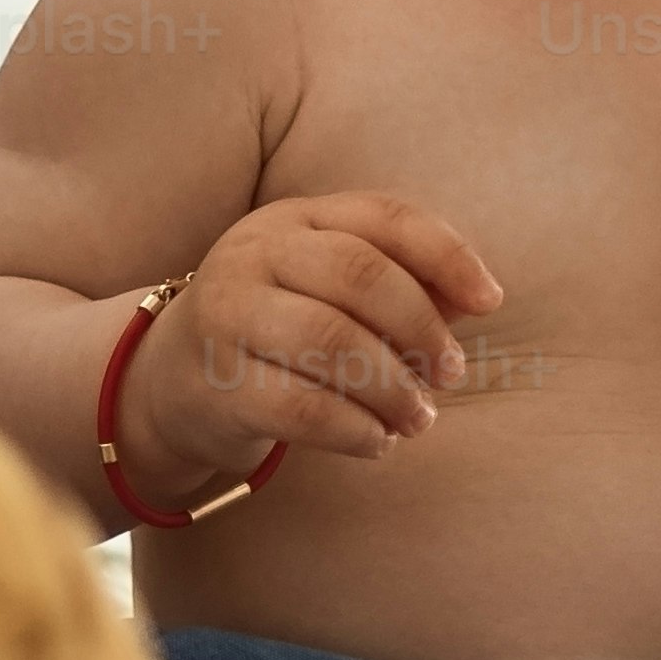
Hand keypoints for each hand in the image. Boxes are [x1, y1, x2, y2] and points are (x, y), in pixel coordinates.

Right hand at [138, 192, 504, 504]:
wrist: (169, 382)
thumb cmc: (279, 331)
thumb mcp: (332, 292)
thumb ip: (404, 286)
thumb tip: (476, 299)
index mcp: (297, 219)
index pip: (385, 217)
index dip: (448, 256)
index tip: (491, 303)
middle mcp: (256, 253)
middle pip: (360, 275)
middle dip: (421, 328)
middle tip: (451, 374)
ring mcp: (228, 314)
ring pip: (331, 341)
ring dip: (393, 388)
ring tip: (418, 419)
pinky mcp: (215, 381)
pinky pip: (302, 406)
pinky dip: (355, 429)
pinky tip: (376, 442)